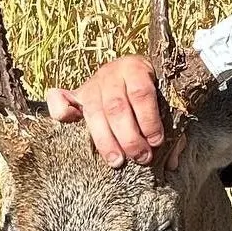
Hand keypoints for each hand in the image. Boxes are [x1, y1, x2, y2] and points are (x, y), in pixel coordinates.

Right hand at [46, 55, 178, 167]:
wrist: (130, 72)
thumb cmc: (152, 93)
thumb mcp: (166, 101)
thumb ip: (172, 127)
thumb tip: (171, 161)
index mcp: (136, 68)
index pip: (141, 93)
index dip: (149, 119)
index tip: (156, 141)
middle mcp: (110, 73)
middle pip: (116, 106)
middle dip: (129, 136)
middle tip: (141, 157)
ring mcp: (91, 83)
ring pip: (94, 111)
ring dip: (105, 139)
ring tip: (117, 161)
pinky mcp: (75, 94)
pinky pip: (59, 99)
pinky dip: (59, 110)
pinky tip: (67, 123)